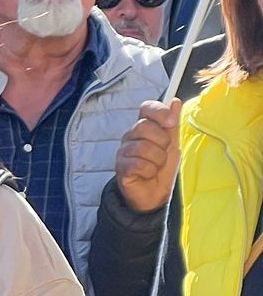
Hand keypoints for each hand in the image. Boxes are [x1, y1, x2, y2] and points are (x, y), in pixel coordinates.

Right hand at [114, 98, 180, 214]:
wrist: (155, 194)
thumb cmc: (162, 168)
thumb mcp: (173, 144)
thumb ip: (172, 124)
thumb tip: (174, 101)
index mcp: (144, 127)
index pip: (146, 108)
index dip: (158, 111)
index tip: (170, 121)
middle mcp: (131, 136)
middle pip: (144, 126)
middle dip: (161, 142)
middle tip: (162, 153)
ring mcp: (123, 152)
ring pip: (143, 147)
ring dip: (157, 160)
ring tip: (155, 167)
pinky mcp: (121, 168)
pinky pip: (139, 164)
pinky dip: (149, 171)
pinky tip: (147, 174)